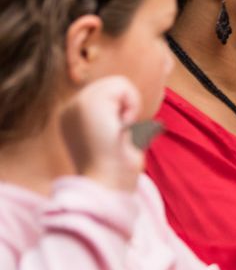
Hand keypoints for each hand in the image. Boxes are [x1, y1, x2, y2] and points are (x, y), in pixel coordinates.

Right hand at [58, 76, 144, 192]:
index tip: (117, 137)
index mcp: (72, 119)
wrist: (106, 186)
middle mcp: (69, 110)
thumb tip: (131, 117)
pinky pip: (122, 85)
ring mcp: (76, 105)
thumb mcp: (114, 141)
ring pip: (118, 83)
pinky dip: (132, 103)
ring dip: (130, 106)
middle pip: (112, 86)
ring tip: (121, 130)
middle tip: (121, 134)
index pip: (107, 95)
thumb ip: (116, 122)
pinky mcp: (87, 104)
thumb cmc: (117, 171)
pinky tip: (123, 125)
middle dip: (127, 106)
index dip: (123, 111)